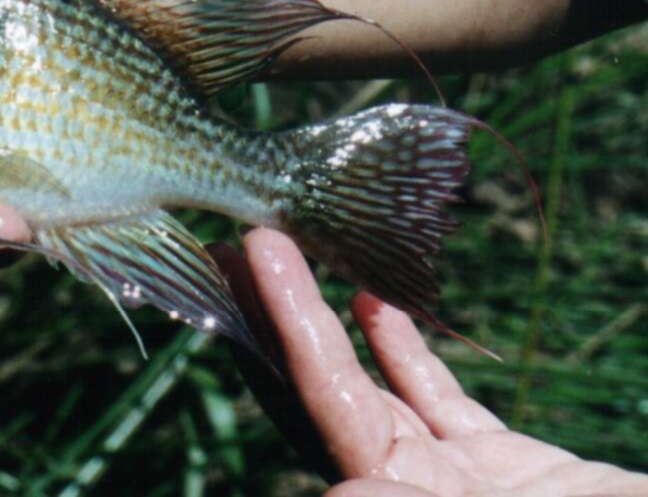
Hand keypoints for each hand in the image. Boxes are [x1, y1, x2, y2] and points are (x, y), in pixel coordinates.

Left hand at [220, 228, 647, 496]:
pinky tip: (372, 297)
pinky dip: (400, 345)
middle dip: (270, 321)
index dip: (283, 326)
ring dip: (325, 321)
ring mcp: (447, 474)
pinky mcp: (495, 464)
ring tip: (283, 259)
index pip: (320, 399)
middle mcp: (407, 487)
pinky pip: (432, 396)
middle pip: (317, 392)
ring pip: (367, 384)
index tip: (250, 254)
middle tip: (226, 249)